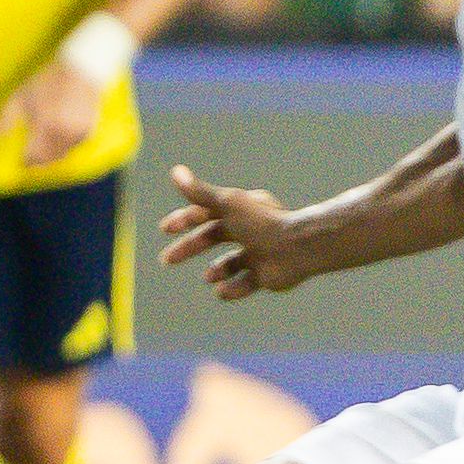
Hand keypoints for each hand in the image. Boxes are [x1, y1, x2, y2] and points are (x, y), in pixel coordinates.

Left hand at [2, 57, 107, 167]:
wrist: (81, 71)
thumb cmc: (47, 82)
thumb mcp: (21, 95)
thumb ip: (7, 116)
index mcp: (44, 125)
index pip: (33, 155)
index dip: (25, 161)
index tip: (20, 162)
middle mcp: (62, 133)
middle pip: (48, 159)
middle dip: (38, 162)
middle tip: (30, 161)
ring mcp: (78, 134)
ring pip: (62, 156)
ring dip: (51, 157)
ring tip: (42, 152)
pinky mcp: (89, 132)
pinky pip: (74, 148)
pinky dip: (64, 149)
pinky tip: (57, 142)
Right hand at [160, 164, 318, 297]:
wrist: (298, 248)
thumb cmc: (262, 223)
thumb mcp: (227, 203)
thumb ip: (200, 192)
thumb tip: (175, 172)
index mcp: (240, 209)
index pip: (206, 212)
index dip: (184, 219)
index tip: (165, 229)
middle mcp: (249, 229)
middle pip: (213, 237)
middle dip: (189, 248)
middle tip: (166, 259)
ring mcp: (258, 253)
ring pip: (230, 263)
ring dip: (216, 270)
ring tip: (209, 277)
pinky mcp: (267, 275)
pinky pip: (245, 284)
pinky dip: (232, 289)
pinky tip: (222, 291)